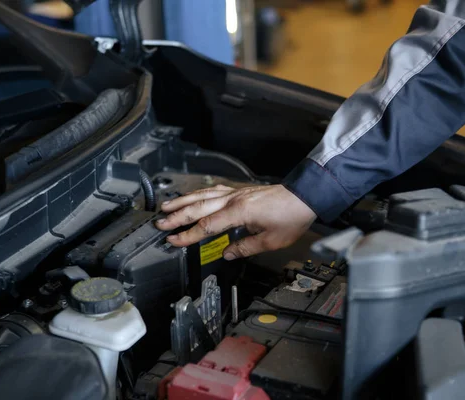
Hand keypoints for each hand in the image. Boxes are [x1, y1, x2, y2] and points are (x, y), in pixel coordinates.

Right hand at [155, 184, 316, 259]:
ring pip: (203, 195)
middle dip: (177, 216)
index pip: (207, 226)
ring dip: (183, 201)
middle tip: (160, 224)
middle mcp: (234, 199)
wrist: (305, 196)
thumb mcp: (270, 241)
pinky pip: (213, 190)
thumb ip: (245, 247)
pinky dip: (199, 193)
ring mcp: (236, 193)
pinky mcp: (240, 190)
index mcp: (239, 213)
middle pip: (199, 207)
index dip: (188, 235)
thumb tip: (228, 253)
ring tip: (167, 206)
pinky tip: (192, 196)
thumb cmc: (291, 217)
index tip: (173, 241)